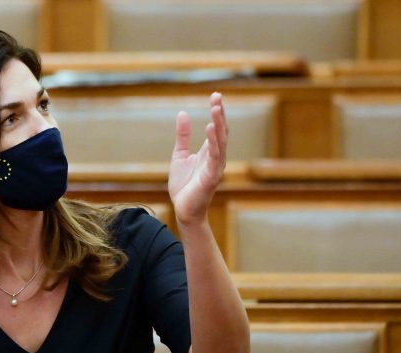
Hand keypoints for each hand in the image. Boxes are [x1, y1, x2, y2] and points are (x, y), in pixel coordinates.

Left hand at [168, 92, 227, 224]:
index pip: (216, 128)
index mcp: (210, 152)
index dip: (217, 112)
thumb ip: (183, 136)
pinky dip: (214, 142)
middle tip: (217, 96)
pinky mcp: (211, 177)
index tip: (215, 95)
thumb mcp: (179, 155)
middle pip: (221, 132)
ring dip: (218, 125)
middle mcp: (216, 157)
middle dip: (220, 114)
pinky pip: (215, 157)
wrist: (183, 209)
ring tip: (215, 109)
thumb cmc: (183, 185)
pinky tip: (210, 129)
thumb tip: (183, 113)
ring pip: (220, 142)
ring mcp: (216, 167)